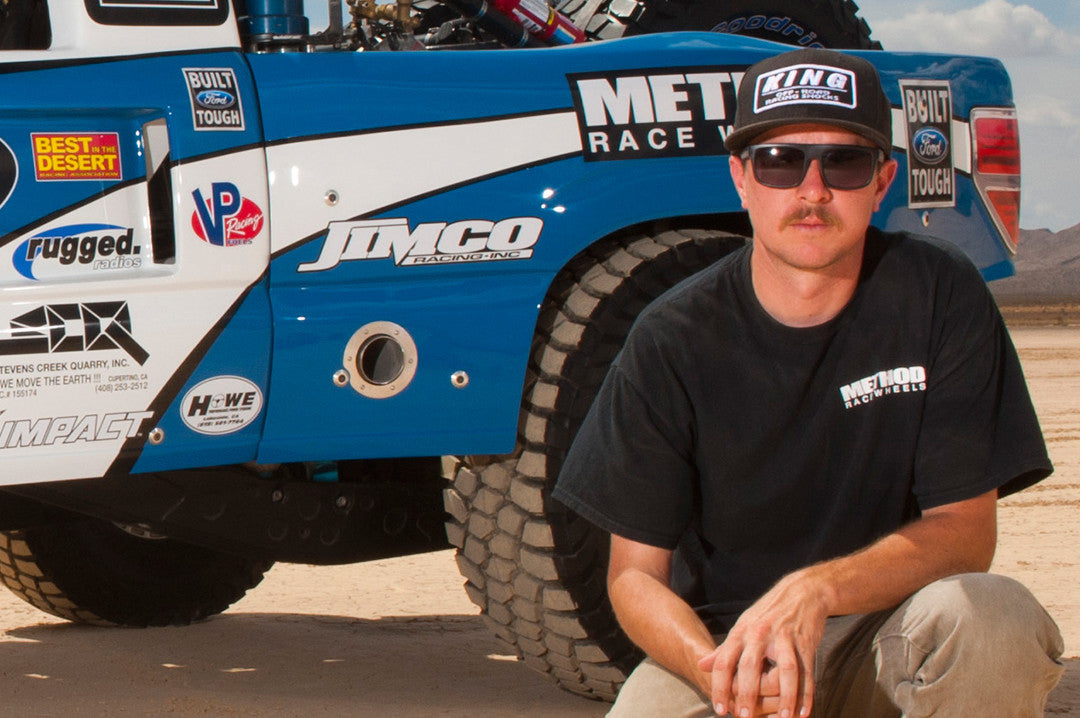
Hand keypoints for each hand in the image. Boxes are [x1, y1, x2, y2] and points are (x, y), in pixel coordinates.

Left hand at [697, 571, 829, 717]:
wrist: (802, 592)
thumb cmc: (767, 614)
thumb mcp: (742, 627)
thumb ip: (723, 649)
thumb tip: (700, 665)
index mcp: (741, 632)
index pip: (725, 661)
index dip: (720, 686)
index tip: (719, 709)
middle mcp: (760, 634)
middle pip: (751, 667)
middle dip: (747, 694)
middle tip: (743, 716)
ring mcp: (784, 638)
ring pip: (786, 671)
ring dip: (784, 698)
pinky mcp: (806, 642)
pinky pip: (807, 671)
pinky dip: (806, 694)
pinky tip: (803, 713)